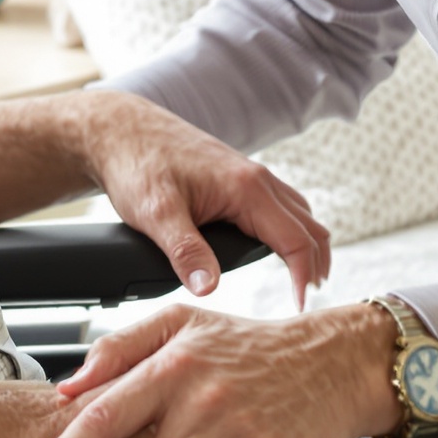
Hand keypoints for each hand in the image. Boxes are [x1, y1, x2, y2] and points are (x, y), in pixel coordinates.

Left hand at [77, 90, 330, 304]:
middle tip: (312, 300)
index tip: (300, 309)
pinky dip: (292, 227)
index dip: (304, 278)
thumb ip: (185, 252)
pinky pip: (279, 202)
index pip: (297, 240)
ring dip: (308, 245)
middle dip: (318, 263)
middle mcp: (256, 177)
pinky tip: (279, 244)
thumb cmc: (136, 164)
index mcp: (246, 187)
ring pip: (298, 211)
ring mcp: (248, 174)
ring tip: (306, 278)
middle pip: (309, 225)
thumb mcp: (156, 214)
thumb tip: (210, 290)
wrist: (119, 129)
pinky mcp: (236, 175)